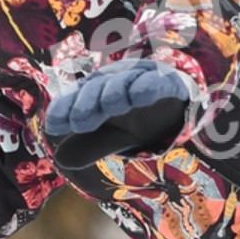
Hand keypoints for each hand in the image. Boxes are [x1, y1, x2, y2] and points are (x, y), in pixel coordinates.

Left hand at [45, 62, 189, 168]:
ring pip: (123, 82)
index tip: (54, 125)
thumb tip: (60, 160)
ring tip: (107, 109)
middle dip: (85, 104)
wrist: (185, 116)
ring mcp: (143, 77)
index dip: (64, 107)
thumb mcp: (114, 138)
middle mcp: (118, 78)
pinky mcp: (170, 82)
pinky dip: (147, 88)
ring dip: (112, 94)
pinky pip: (156, 82)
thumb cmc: (142, 123)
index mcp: (100, 88)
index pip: (77, 94)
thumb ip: (90, 147)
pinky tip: (137, 98)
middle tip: (79, 123)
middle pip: (97, 87)